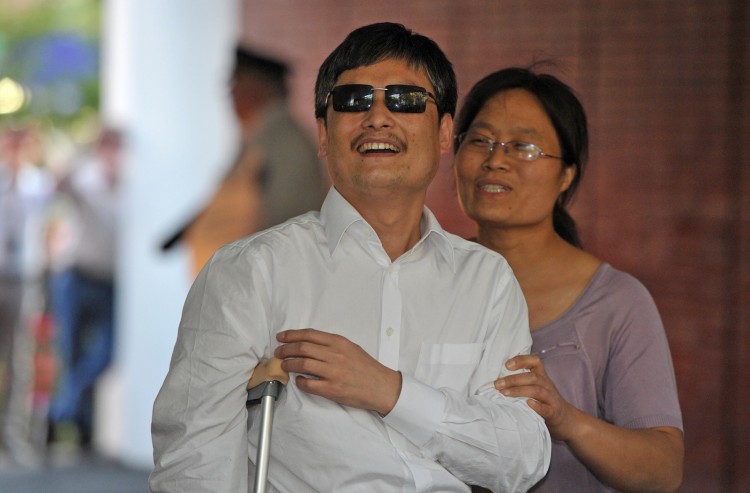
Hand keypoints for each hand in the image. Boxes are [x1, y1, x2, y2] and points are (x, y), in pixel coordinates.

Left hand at [274, 329, 401, 415]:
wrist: (382, 386)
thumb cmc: (366, 368)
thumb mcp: (351, 348)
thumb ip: (331, 345)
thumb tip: (308, 344)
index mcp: (339, 343)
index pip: (309, 335)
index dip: (291, 335)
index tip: (281, 337)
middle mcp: (335, 355)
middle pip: (302, 348)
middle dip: (286, 349)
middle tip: (279, 352)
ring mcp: (333, 372)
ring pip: (302, 365)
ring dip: (289, 365)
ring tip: (285, 365)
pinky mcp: (333, 389)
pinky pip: (309, 384)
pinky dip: (300, 382)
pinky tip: (299, 381)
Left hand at [494, 354, 575, 440]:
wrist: (566, 420)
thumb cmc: (544, 402)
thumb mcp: (536, 387)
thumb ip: (521, 382)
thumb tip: (495, 380)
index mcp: (542, 377)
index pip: (535, 361)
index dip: (521, 360)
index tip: (506, 365)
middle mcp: (547, 385)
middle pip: (532, 377)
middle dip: (513, 379)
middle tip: (497, 384)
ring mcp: (551, 398)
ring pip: (538, 390)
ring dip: (520, 391)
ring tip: (504, 393)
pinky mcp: (554, 412)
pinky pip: (547, 408)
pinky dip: (537, 406)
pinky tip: (528, 404)